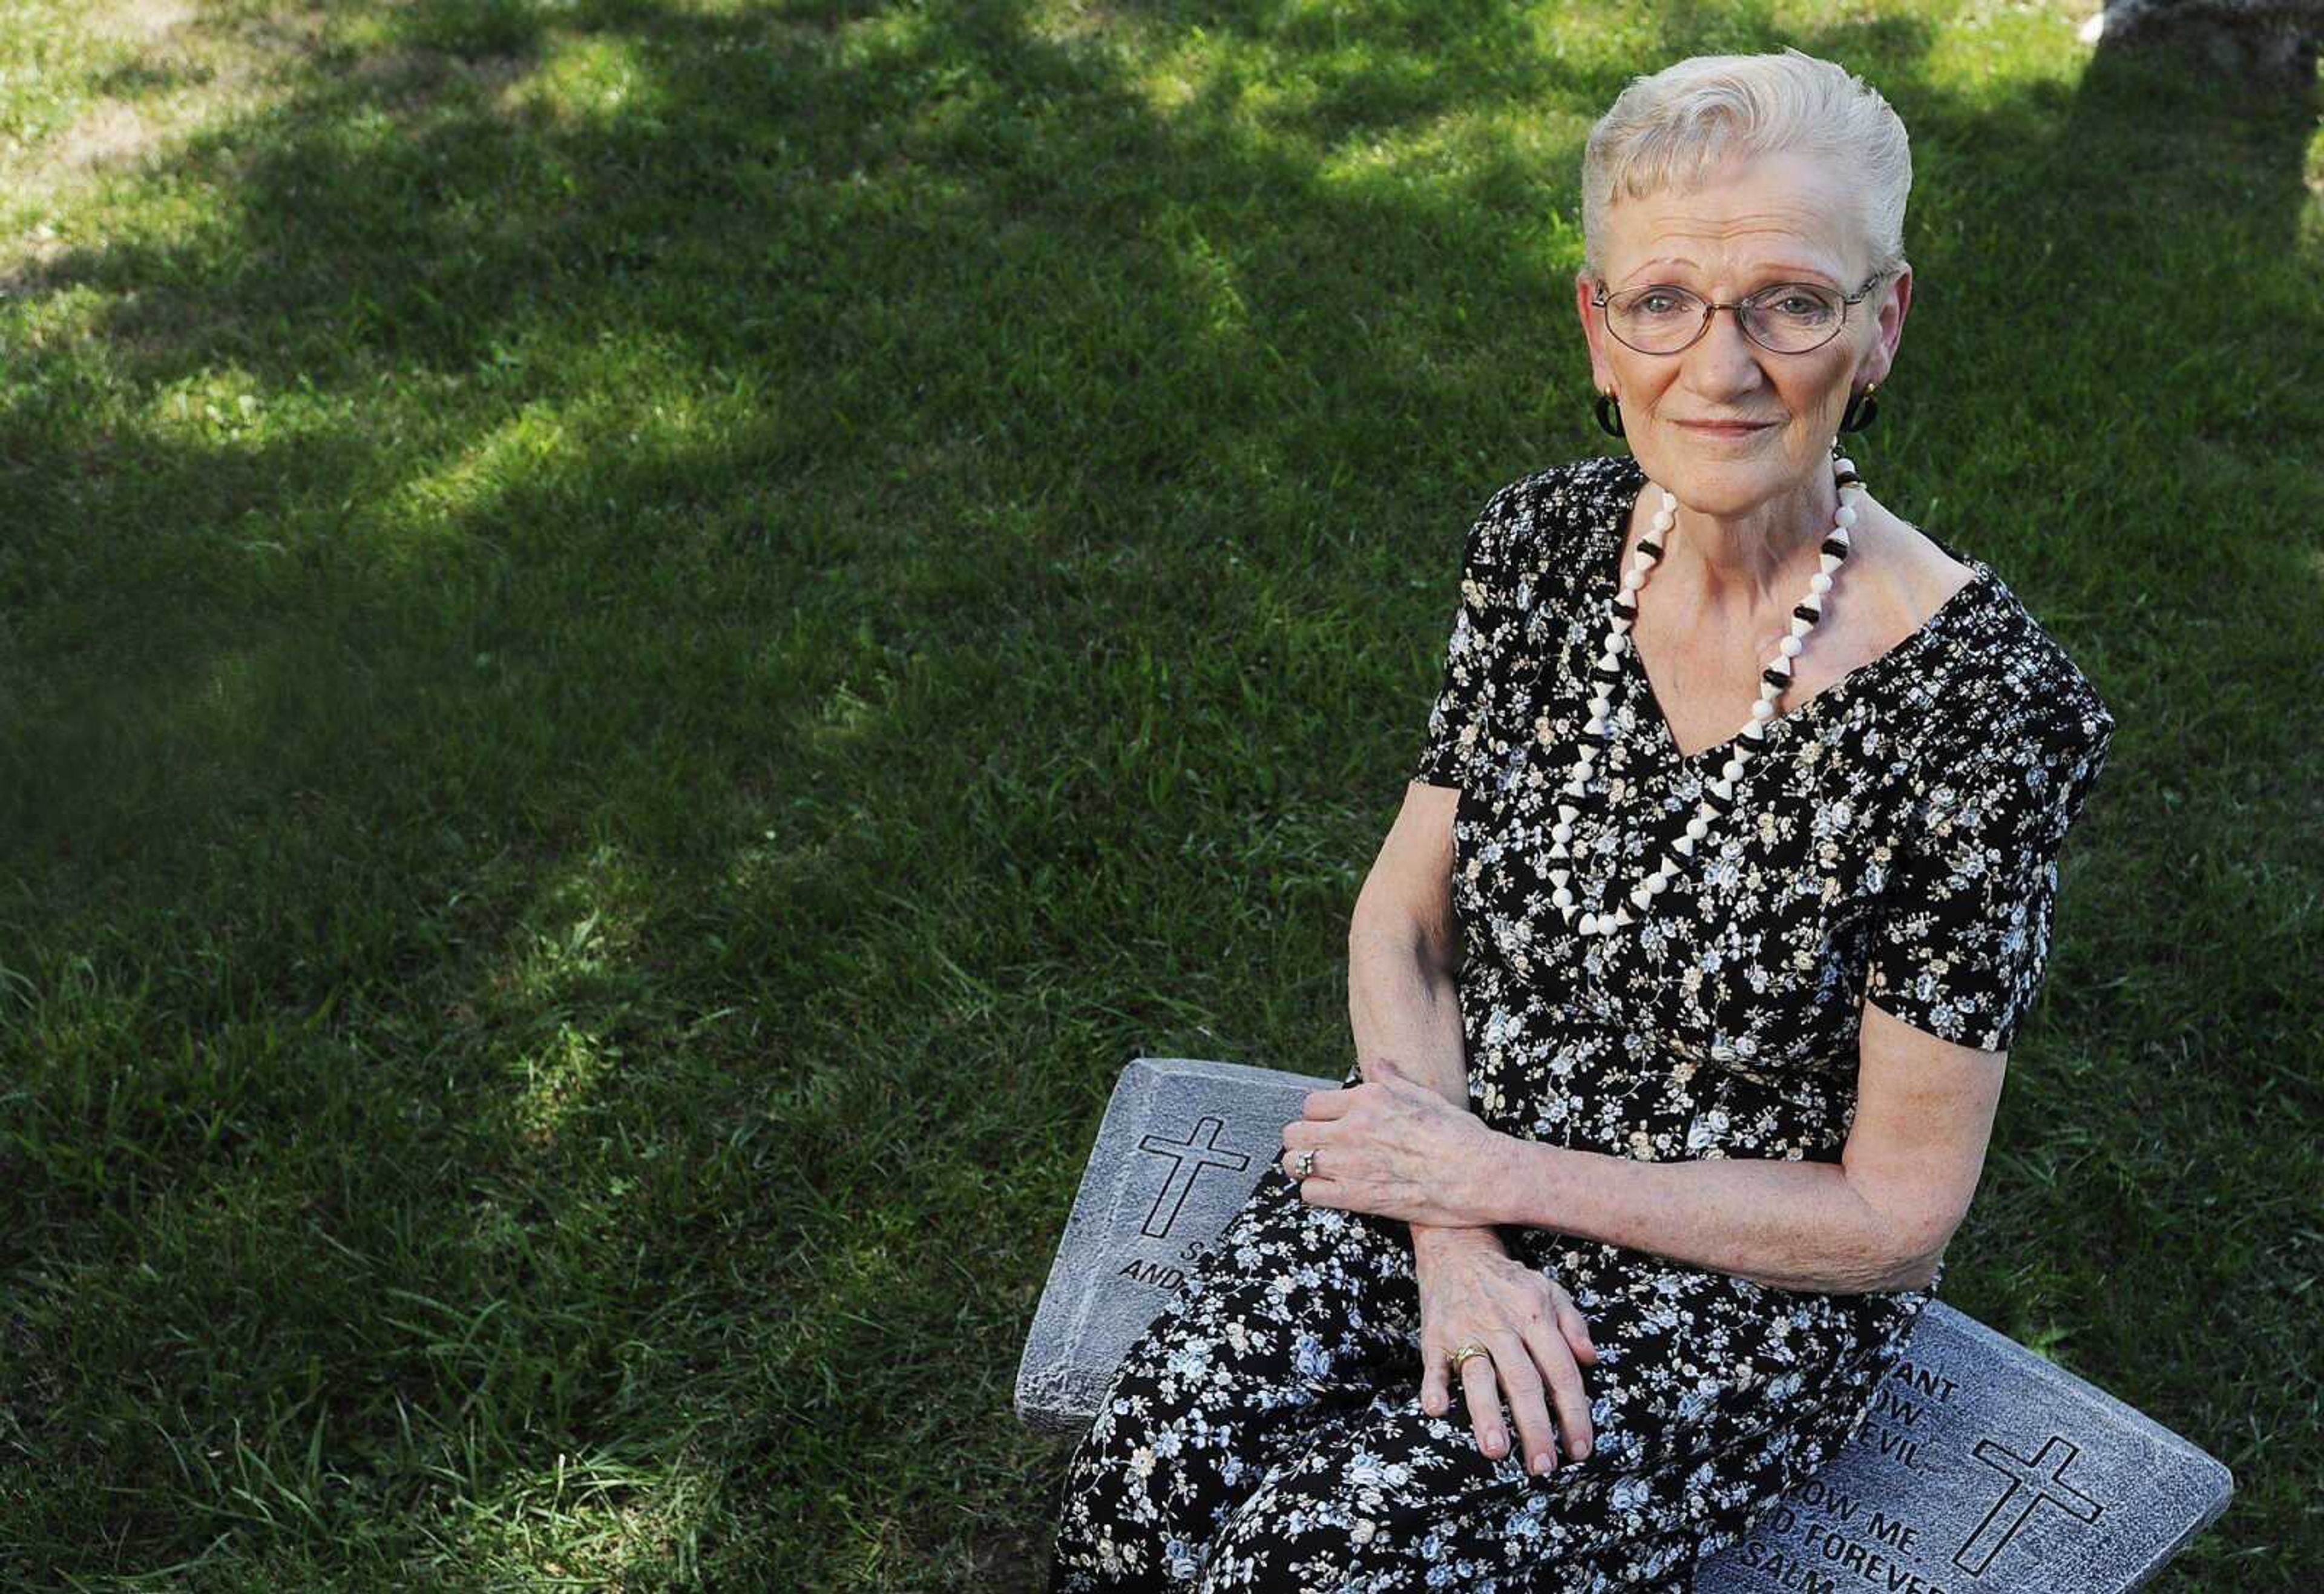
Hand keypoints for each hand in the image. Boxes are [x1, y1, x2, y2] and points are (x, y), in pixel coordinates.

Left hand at [1279, 1057, 1504, 1229]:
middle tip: (1315, 1151)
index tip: (1326, 1128)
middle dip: (1301, 1141)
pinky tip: (1331, 1192)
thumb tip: (1378, 1063)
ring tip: (1318, 1172)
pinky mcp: (1358, 1196)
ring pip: (1295, 1163)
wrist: (1481, 1174)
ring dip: (1302, 1168)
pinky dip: (1315, 1194)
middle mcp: (1353, 1128)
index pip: (1311, 1104)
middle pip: (1294, 1132)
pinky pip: (1310, 1194)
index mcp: (1367, 1099)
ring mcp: (1352, 1162)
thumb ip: (1393, 1080)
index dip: (1316, 1118)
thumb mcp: (1426, 1096)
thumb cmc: (1460, 1135)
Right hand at [1410, 1227, 1598, 1474]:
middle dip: (1535, 1427)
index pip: (1560, 1371)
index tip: (1581, 1449)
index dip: (1573, 1412)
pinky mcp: (1435, 1335)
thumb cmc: (1508, 1280)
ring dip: (1488, 1414)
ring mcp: (1466, 1329)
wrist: (1455, 1247)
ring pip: (1480, 1376)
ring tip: (1497, 1451)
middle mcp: (1501, 1323)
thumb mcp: (1549, 1290)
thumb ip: (1573, 1324)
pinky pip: (1433, 1363)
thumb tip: (1591, 1360)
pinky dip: (1434, 1385)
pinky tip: (1437, 1409)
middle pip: (1523, 1381)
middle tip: (1544, 1467)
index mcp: (1535, 1314)